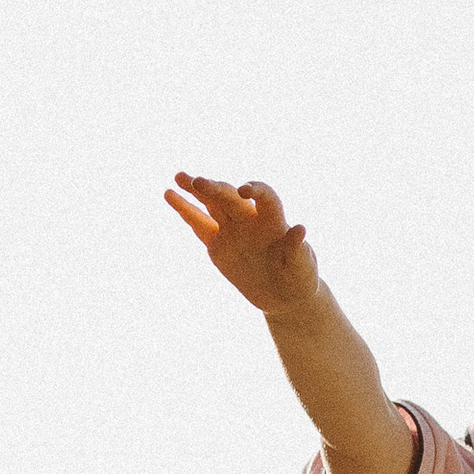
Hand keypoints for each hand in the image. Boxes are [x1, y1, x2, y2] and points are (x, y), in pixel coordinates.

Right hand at [165, 172, 322, 317]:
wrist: (284, 295)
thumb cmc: (300, 278)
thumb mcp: (303, 267)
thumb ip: (298, 249)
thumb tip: (300, 228)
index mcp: (273, 221)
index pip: (264, 196)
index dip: (255, 190)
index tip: (244, 191)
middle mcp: (250, 219)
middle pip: (230, 197)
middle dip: (215, 189)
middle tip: (197, 182)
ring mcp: (232, 229)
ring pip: (211, 204)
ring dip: (195, 190)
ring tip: (179, 177)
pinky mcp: (218, 244)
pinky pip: (199, 225)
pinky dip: (185, 211)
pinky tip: (170, 195)